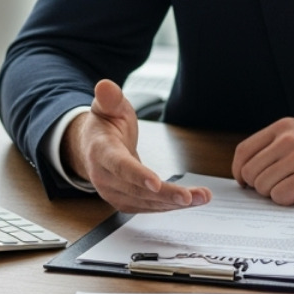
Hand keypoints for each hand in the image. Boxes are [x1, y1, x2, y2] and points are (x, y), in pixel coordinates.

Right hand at [61, 79, 210, 213]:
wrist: (92, 147)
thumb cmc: (105, 126)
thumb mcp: (108, 107)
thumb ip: (109, 98)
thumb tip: (106, 85)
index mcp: (101, 152)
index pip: (119, 165)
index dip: (137, 175)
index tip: (156, 183)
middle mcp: (105, 177)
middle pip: (136, 190)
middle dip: (166, 194)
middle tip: (191, 196)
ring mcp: (114, 192)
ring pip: (146, 202)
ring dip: (174, 203)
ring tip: (201, 198)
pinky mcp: (125, 201)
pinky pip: (149, 207)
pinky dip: (169, 206)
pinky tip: (190, 202)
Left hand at [231, 118, 293, 204]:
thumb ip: (279, 144)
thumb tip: (253, 169)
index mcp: (283, 127)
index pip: (244, 151)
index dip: (240, 171)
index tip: (245, 181)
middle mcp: (288, 139)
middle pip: (251, 172)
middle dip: (260, 186)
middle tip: (278, 187)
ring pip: (263, 187)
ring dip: (276, 193)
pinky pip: (280, 197)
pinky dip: (289, 200)